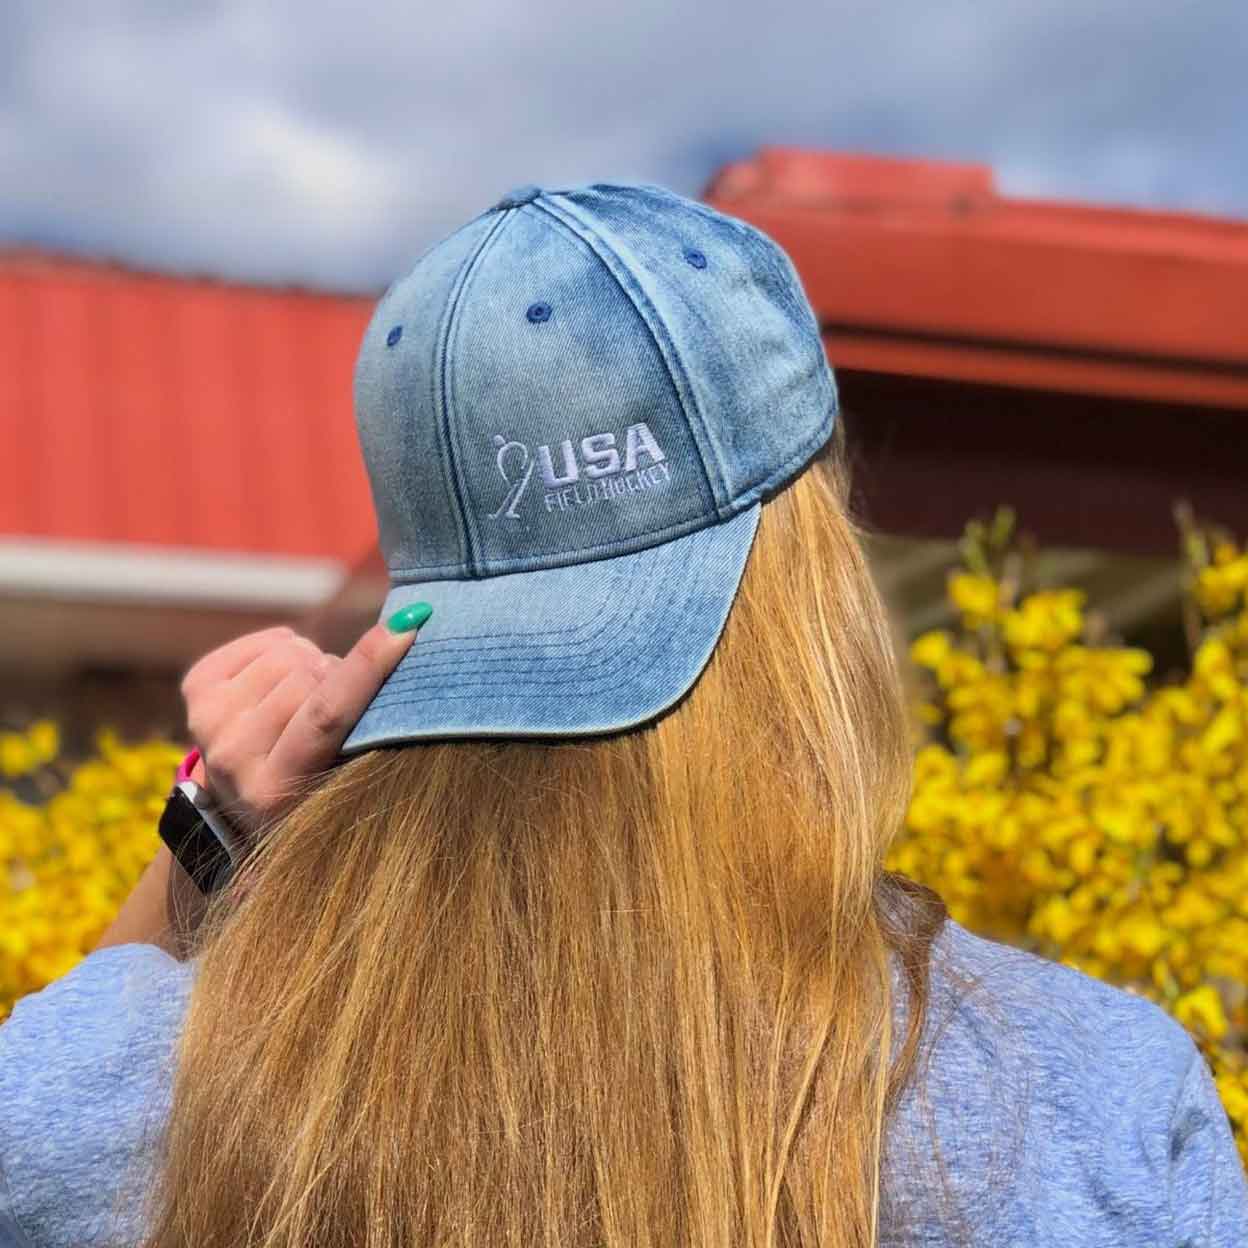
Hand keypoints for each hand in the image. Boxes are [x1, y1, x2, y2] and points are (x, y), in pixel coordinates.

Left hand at [180, 620, 420, 834]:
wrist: (241, 805)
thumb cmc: (312, 790)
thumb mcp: (344, 781)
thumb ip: (367, 730)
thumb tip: (402, 640)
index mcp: (274, 790)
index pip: (327, 713)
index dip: (367, 667)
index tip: (405, 627)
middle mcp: (231, 756)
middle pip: (309, 676)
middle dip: (338, 677)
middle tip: (338, 705)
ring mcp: (207, 720)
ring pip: (289, 653)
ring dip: (313, 664)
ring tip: (309, 697)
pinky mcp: (197, 686)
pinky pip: (269, 639)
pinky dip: (289, 648)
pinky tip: (284, 681)